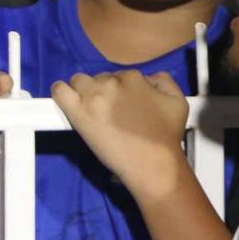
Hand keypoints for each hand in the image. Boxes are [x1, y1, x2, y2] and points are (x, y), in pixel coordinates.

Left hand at [51, 71, 189, 198]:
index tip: (124, 107)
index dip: (122, 91)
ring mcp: (93, 96)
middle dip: (104, 91)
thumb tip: (148, 79)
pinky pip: (60, 91)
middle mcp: (112, 82)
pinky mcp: (78, 112)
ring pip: (80, 81)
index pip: (121, 76)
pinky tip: (66, 100)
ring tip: (91, 109)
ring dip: (84, 92)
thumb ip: (163, 81)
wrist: (153, 163)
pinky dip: (61, 92)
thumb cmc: (167, 136)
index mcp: (134, 78)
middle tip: (111, 113)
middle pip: (100, 79)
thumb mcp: (178, 100)